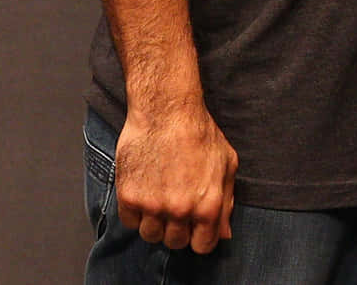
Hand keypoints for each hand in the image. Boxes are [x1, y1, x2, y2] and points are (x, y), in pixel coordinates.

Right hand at [113, 101, 237, 254]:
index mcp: (208, 206)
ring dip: (154, 222)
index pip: (202, 246)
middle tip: (175, 206)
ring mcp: (153, 205)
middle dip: (177, 228)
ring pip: (151, 236)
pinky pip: (129, 222)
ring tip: (158, 198)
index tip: (194, 227)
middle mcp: (180, 210)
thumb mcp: (226, 164)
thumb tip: (223, 233)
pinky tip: (144, 191)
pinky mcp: (129, 196)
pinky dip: (135, 212)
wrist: (166, 111)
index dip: (199, 237)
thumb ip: (226, 202)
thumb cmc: (200, 133)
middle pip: (175, 242)